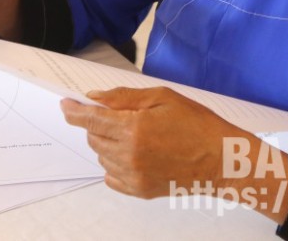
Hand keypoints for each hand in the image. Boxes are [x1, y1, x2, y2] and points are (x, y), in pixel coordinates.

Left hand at [60, 86, 241, 197]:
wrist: (221, 160)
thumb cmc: (197, 125)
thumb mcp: (162, 98)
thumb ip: (124, 98)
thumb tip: (94, 98)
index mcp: (133, 128)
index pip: (91, 119)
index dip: (74, 111)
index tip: (65, 105)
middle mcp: (129, 154)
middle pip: (94, 137)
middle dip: (97, 124)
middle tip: (118, 116)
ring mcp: (133, 176)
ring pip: (101, 156)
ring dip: (107, 143)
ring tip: (135, 134)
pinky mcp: (140, 190)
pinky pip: (111, 177)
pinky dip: (114, 164)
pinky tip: (133, 154)